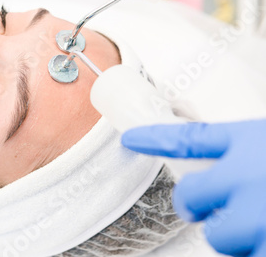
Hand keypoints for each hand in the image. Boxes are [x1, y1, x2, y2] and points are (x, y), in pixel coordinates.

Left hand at [121, 120, 265, 256]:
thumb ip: (249, 156)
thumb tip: (228, 169)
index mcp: (250, 141)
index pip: (189, 138)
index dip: (154, 139)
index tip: (130, 138)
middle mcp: (244, 174)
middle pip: (189, 195)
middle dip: (194, 206)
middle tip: (215, 209)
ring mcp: (254, 214)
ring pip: (217, 236)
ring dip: (235, 237)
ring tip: (264, 225)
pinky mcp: (265, 248)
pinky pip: (246, 256)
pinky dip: (257, 251)